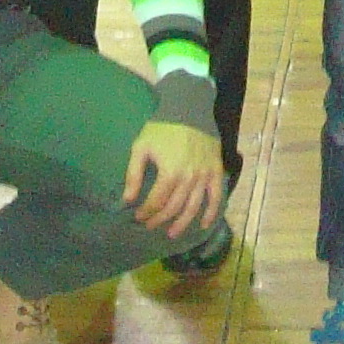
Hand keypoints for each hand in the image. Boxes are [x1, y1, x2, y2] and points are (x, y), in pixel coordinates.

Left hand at [122, 118, 225, 240]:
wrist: (189, 110)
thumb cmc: (162, 128)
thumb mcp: (141, 147)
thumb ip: (134, 174)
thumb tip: (128, 199)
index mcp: (170, 173)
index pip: (156, 202)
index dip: (146, 212)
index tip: (139, 216)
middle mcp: (189, 179)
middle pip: (173, 207)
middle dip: (159, 219)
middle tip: (150, 225)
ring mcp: (204, 177)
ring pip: (193, 207)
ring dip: (182, 223)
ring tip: (171, 233)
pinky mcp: (215, 172)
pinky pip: (216, 197)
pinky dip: (210, 213)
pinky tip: (203, 224)